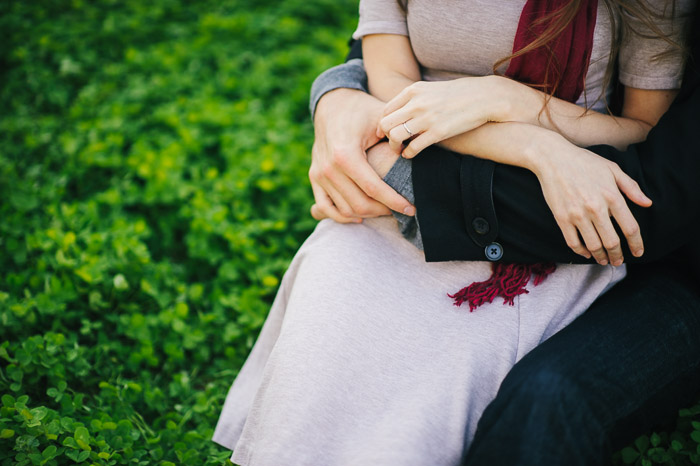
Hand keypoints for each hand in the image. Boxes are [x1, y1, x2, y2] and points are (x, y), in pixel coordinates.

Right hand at [309, 88, 414, 222]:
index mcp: (345, 154)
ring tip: (386, 209)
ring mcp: (319, 174)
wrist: (333, 103)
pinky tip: (361, 215)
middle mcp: (328, 168)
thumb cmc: (362, 111)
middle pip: (360, 204)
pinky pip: (325, 208)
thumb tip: (416, 153)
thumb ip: (398, 136)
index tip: (412, 209)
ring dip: (368, 214)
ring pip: (346, 210)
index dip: (394, 202)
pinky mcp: (314, 178)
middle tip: (401, 209)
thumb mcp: (382, 119)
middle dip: (384, 210)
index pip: (374, 188)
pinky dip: (343, 216)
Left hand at [377, 75, 510, 157]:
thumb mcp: (432, 89)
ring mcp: (426, 118)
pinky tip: (410, 154)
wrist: (485, 96)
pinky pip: (413, 147)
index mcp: (413, 91)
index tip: (385, 133)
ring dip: (394, 146)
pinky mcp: (438, 132)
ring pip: (395, 136)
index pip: (385, 110)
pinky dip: (408, 154)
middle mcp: (416, 103)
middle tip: (392, 143)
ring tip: (400, 150)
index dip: (382, 125)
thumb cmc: (459, 94)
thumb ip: (415, 99)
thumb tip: (401, 114)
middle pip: (385, 124)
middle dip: (385, 137)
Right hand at [531, 133, 651, 265]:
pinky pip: (573, 242)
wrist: (552, 158)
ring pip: (593, 245)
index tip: (638, 252)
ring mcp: (577, 214)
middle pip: (612, 242)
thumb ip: (631, 187)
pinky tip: (587, 253)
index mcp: (612, 196)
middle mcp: (596, 208)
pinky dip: (582, 252)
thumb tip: (647, 204)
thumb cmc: (584, 162)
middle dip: (617, 256)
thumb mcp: (612, 169)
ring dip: (601, 257)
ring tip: (604, 260)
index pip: (630, 228)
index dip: (637, 244)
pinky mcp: (561, 218)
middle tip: (618, 261)